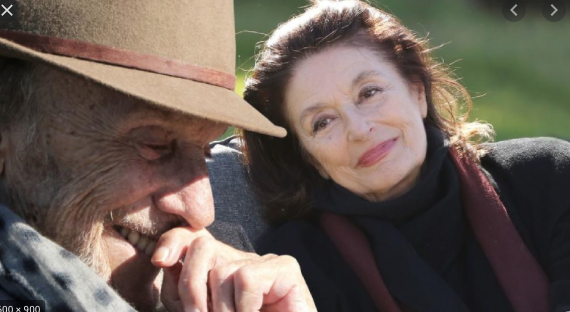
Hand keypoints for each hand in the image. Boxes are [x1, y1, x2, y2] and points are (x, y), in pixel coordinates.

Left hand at [151, 227, 316, 311]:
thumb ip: (182, 295)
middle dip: (191, 285)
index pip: (191, 238)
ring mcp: (265, 262)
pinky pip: (246, 278)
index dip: (173, 242)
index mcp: (220, 270)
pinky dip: (245, 308)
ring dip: (223, 311)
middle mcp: (242, 260)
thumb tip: (164, 261)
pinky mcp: (286, 268)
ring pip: (222, 271)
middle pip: (202, 246)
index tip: (160, 261)